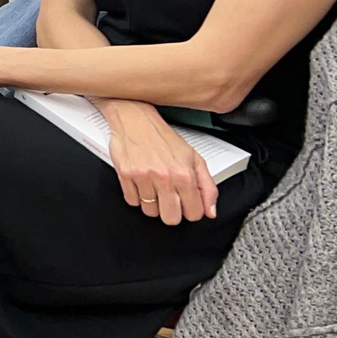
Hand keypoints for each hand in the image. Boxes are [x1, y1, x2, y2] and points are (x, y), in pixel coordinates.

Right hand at [103, 101, 217, 224]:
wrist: (135, 118)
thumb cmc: (163, 137)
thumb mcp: (193, 158)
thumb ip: (207, 186)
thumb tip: (210, 211)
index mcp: (185, 174)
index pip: (193, 213)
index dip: (190, 211)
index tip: (186, 204)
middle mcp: (165, 177)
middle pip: (171, 218)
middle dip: (171, 212)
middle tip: (169, 199)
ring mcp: (143, 177)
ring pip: (150, 212)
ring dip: (152, 203)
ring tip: (153, 187)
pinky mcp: (125, 175)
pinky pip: (132, 202)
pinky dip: (136, 196)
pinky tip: (140, 183)